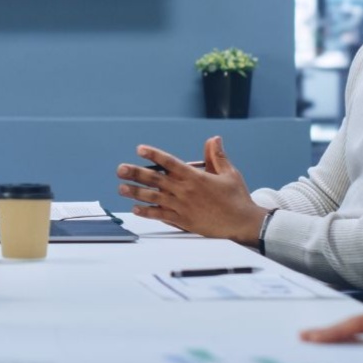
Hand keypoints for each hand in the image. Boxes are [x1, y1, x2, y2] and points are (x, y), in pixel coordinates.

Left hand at [117, 136, 267, 242]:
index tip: (140, 149)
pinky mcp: (183, 221)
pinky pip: (161, 215)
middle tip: (120, 169)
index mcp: (195, 176)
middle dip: (136, 173)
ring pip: (154, 197)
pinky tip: (135, 210)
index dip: (154, 154)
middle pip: (156, 179)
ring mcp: (182, 206)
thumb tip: (214, 138)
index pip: (170, 162)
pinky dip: (147, 212)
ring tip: (121, 188)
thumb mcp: (229, 173)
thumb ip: (217, 156)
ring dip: (136, 192)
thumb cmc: (237, 198)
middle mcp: (185, 190)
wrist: (242, 224)